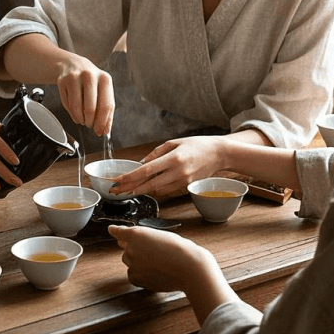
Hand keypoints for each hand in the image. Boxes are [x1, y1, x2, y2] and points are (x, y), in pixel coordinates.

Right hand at [55, 54, 113, 136]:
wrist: (74, 65)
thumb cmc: (92, 82)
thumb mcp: (103, 91)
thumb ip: (107, 111)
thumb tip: (105, 130)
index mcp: (105, 79)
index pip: (106, 106)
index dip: (102, 122)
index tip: (100, 131)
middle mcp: (90, 76)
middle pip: (90, 108)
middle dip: (90, 122)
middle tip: (90, 125)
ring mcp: (74, 77)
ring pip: (76, 107)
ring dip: (80, 119)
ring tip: (83, 120)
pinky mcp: (62, 81)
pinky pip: (67, 104)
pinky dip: (72, 114)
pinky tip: (76, 113)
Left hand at [109, 224, 239, 322]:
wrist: (188, 267)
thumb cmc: (179, 249)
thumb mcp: (160, 236)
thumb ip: (141, 238)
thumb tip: (123, 242)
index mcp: (137, 234)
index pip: (120, 232)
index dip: (116, 231)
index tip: (112, 230)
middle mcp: (131, 248)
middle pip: (127, 250)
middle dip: (136, 251)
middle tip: (155, 253)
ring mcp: (133, 264)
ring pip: (130, 263)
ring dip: (139, 263)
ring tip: (159, 263)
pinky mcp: (137, 278)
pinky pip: (133, 276)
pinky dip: (141, 275)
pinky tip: (155, 272)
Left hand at [110, 136, 225, 199]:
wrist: (219, 154)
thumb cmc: (197, 145)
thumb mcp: (174, 143)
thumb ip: (156, 154)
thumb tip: (140, 164)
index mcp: (173, 158)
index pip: (146, 171)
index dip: (129, 178)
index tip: (116, 181)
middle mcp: (178, 172)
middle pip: (149, 185)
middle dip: (130, 189)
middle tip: (114, 191)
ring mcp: (183, 182)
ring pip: (157, 190)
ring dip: (141, 190)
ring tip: (126, 189)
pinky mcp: (186, 187)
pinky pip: (166, 191)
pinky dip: (155, 189)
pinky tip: (145, 188)